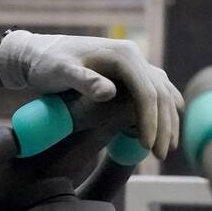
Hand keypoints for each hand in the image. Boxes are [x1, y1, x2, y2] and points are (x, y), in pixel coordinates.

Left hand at [0, 31, 183, 159]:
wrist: (40, 54)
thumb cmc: (48, 65)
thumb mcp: (61, 73)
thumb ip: (84, 81)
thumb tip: (109, 92)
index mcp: (123, 55)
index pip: (146, 93)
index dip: (149, 122)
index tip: (147, 147)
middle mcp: (133, 55)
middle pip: (159, 94)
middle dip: (163, 127)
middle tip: (161, 157)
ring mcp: (133, 62)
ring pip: (162, 92)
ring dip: (168, 120)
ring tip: (169, 148)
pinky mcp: (128, 71)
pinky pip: (156, 89)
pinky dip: (165, 108)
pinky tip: (171, 124)